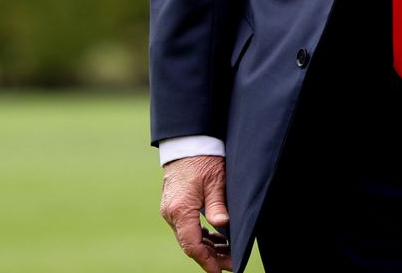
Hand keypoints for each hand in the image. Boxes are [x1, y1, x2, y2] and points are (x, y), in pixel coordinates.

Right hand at [160, 154, 231, 271]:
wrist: (186, 142)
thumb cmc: (202, 158)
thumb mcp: (215, 181)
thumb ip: (217, 205)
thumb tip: (223, 225)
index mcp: (181, 209)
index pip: (192, 245)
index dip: (206, 261)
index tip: (220, 271)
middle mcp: (172, 212)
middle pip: (190, 244)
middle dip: (211, 257)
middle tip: (231, 263)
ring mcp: (171, 210)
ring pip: (188, 237)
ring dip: (207, 247)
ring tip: (228, 253)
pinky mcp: (174, 206)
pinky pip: (187, 228)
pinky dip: (202, 236)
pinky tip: (218, 239)